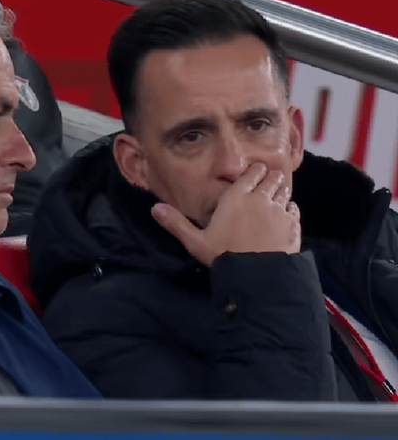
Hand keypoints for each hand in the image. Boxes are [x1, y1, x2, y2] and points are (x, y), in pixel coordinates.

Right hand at [151, 163, 300, 266]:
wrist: (256, 276)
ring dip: (281, 191)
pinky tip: (285, 214)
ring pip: (284, 192)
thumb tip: (154, 209)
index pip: (251, 173)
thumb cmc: (224, 256)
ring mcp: (279, 211)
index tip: (256, 172)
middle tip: (269, 180)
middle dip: (270, 178)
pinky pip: (293, 209)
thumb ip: (176, 223)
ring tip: (278, 194)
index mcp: (236, 197)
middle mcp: (260, 199)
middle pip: (271, 179)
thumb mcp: (195, 241)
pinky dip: (290, 209)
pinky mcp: (292, 225)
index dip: (255, 171)